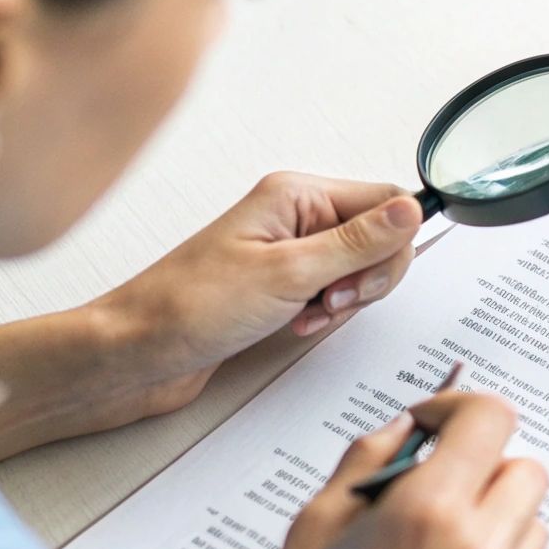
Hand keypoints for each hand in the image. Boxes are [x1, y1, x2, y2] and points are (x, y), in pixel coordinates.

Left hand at [93, 172, 424, 404]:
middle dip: (367, 279)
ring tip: (306, 315)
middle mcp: (295, 215)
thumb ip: (358, 242)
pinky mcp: (280, 283)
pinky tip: (297, 326)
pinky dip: (325, 315)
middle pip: (378, 237)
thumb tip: (411, 209)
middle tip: (330, 301)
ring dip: (344, 302)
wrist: (136, 353)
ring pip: (358, 270)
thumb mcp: (288, 274)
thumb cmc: (189, 308)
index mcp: (296, 195)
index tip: (361, 280)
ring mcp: (287, 250)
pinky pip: (331, 292)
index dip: (389, 246)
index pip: (385, 202)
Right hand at [225, 392, 548, 548]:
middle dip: (480, 467)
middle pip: (523, 469)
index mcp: (425, 513)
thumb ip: (365, 462)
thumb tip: (405, 427)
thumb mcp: (311, 530)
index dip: (460, 408)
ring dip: (493, 519)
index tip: (435, 422)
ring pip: (530, 523)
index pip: (490, 419)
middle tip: (433, 489)